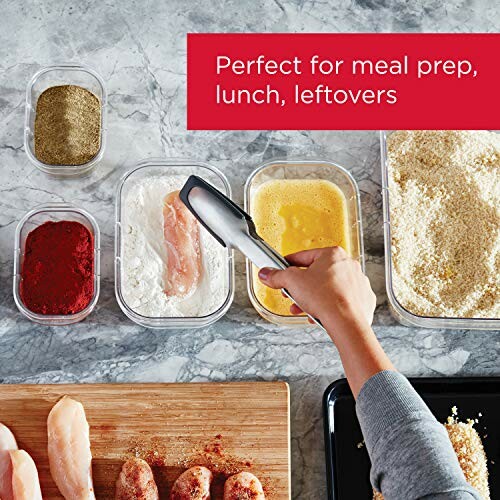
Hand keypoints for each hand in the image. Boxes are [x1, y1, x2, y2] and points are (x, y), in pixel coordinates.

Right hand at [258, 247, 375, 330]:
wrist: (346, 323)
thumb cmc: (325, 298)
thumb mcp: (292, 282)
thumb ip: (277, 275)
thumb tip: (267, 273)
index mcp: (333, 254)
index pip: (304, 256)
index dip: (288, 264)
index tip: (281, 270)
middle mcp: (348, 265)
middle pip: (316, 274)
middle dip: (300, 287)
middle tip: (290, 294)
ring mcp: (357, 283)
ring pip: (328, 288)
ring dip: (311, 299)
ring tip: (301, 309)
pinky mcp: (362, 299)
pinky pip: (339, 300)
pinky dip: (327, 306)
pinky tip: (317, 314)